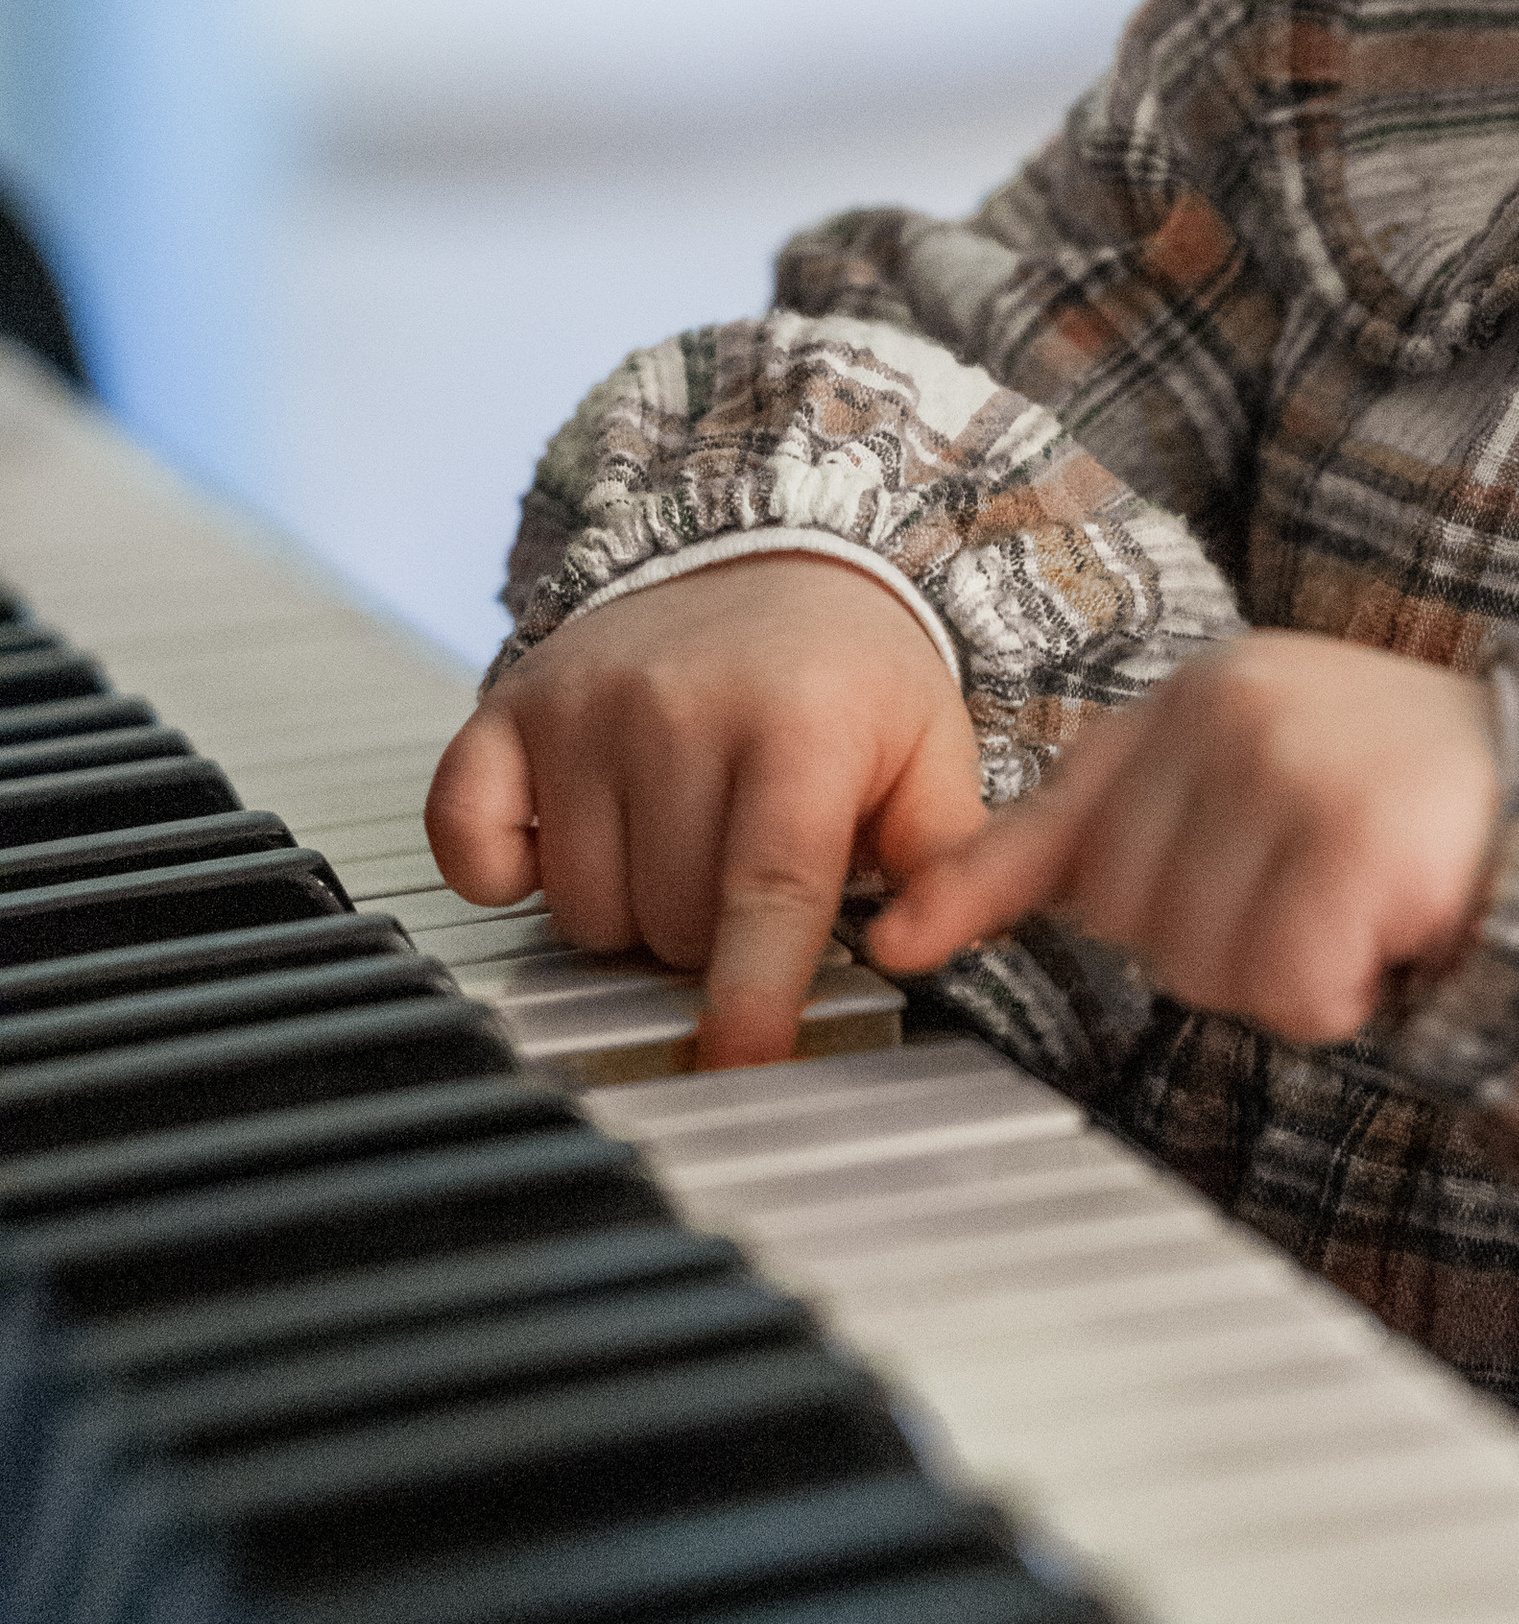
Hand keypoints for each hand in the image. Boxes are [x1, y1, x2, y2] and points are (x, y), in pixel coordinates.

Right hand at [426, 555, 982, 1068]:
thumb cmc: (852, 680)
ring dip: (631, 915)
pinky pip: (468, 843)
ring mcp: (585, 705)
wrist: (771, 560)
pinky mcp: (512, 706)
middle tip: (747, 873)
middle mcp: (680, 707)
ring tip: (683, 842)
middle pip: (673, 924)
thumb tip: (925, 951)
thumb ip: (945, 865)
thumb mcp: (930, 756)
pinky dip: (502, 872)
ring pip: (583, 911)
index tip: (741, 1064)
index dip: (752, 992)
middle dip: (713, 939)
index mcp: (799, 724)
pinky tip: (569, 839)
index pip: (769, 887)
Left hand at [867, 630, 1500, 1044]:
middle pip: (1131, 916)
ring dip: (1284, 974)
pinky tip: (1391, 934)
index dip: (974, 889)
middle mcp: (1232, 715)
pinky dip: (1341, 996)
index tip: (901, 942)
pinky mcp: (1355, 839)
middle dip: (1212, 943)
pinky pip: (1292, 988)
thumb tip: (934, 917)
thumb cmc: (1400, 804)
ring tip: (1355, 907)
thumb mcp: (1256, 779)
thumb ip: (1129, 832)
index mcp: (1202, 697)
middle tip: (1305, 899)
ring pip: (1206, 964)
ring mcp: (1293, 769)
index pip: (1061, 807)